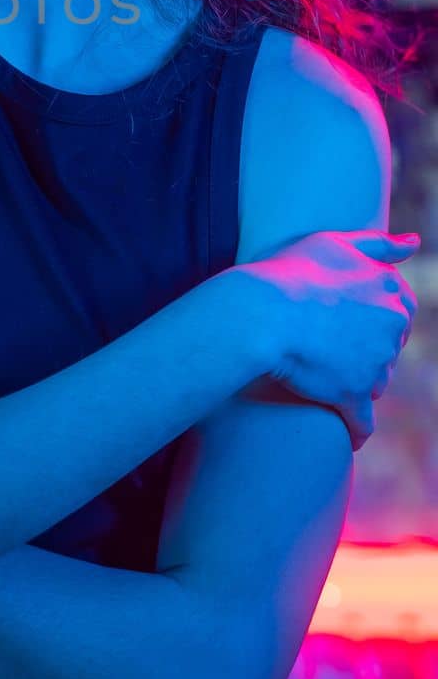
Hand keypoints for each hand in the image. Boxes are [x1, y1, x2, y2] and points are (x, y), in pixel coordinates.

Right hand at [239, 229, 419, 449]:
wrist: (264, 312)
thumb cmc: (293, 272)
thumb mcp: (336, 242)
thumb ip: (379, 244)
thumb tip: (414, 243)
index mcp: (391, 292)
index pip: (400, 311)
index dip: (372, 316)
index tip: (348, 318)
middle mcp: (391, 328)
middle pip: (387, 348)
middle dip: (366, 350)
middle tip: (330, 343)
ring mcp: (375, 364)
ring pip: (375, 381)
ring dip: (357, 381)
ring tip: (323, 372)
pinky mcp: (352, 395)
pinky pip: (362, 422)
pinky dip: (356, 429)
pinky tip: (350, 436)